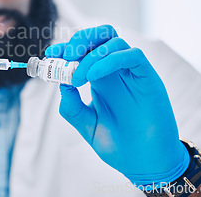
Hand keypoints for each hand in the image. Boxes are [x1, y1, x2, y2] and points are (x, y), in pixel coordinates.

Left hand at [45, 25, 189, 186]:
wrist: (145, 165)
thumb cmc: (118, 145)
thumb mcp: (87, 124)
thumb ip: (72, 106)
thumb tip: (60, 83)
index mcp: (101, 78)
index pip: (85, 50)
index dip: (66, 47)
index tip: (51, 54)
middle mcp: (116, 71)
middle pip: (100, 36)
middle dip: (78, 41)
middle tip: (64, 57)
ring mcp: (133, 73)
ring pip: (115, 41)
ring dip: (90, 54)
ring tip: (77, 78)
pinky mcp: (149, 79)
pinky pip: (132, 56)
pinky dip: (109, 60)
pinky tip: (93, 76)